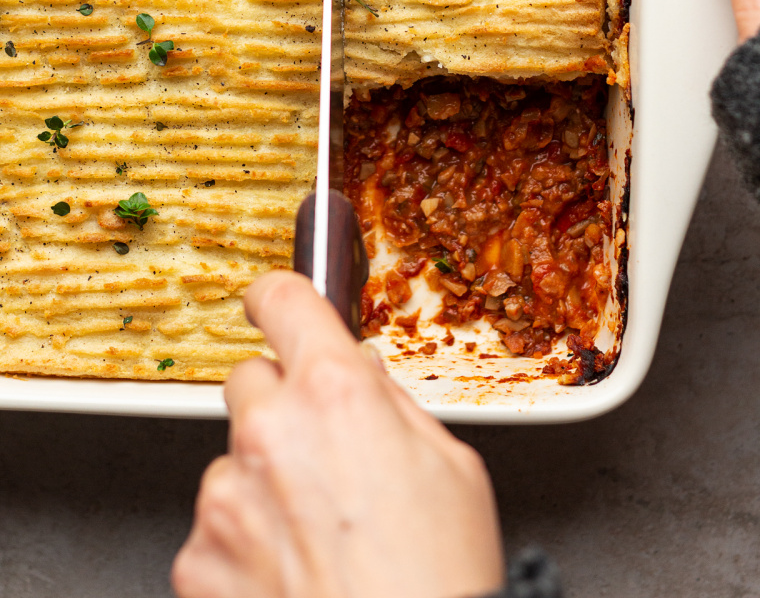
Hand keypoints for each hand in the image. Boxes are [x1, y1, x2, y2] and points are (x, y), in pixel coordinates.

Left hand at [172, 271, 503, 597]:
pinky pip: (215, 525)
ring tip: (317, 533)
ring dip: (262, 479)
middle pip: (250, 378)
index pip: (282, 300)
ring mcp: (226, 496)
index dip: (279, 298)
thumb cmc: (437, 578)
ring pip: (233, 457)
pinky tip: (292, 569)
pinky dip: (243, 541)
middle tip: (323, 454)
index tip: (275, 305)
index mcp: (334, 393)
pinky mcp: (198, 557)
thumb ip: (392, 405)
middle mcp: (270, 431)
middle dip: (281, 404)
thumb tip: (361, 375)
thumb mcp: (451, 467)